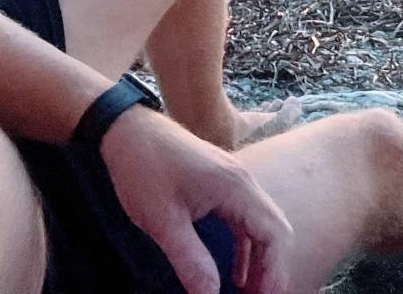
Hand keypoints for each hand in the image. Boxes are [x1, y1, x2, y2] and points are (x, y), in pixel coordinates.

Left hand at [101, 105, 292, 293]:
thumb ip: (190, 259)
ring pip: (262, 226)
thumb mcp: (163, 220)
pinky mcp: (222, 184)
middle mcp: (244, 183)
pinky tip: (235, 274)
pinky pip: (245, 221)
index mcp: (237, 188)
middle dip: (272, 271)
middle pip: (275, 231)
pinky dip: (246, 249)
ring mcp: (234, 182)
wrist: (127, 129)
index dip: (275, 273)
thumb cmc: (143, 168)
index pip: (275, 235)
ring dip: (260, 261)